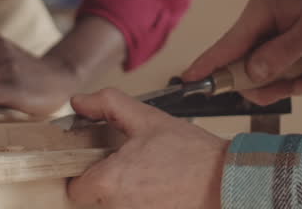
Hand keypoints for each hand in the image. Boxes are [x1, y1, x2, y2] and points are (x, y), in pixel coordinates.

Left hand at [67, 88, 226, 208]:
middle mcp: (119, 207)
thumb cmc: (193, 155)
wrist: (227, 180)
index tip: (98, 162)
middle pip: (96, 199)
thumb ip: (108, 104)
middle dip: (108, 181)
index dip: (83, 172)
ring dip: (127, 193)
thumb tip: (80, 102)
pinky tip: (159, 188)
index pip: (75, 189)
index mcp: (110, 182)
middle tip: (131, 163)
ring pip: (116, 207)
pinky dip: (144, 202)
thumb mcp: (147, 118)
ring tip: (149, 174)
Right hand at [182, 0, 301, 104]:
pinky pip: (294, 77)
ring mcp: (275, 41)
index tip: (188, 81)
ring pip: (277, 80)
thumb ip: (280, 54)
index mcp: (259, 15)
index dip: (206, 66)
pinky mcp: (289, 51)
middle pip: (252, 73)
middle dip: (286, 83)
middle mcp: (261, 28)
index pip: (225, 46)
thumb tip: (251, 75)